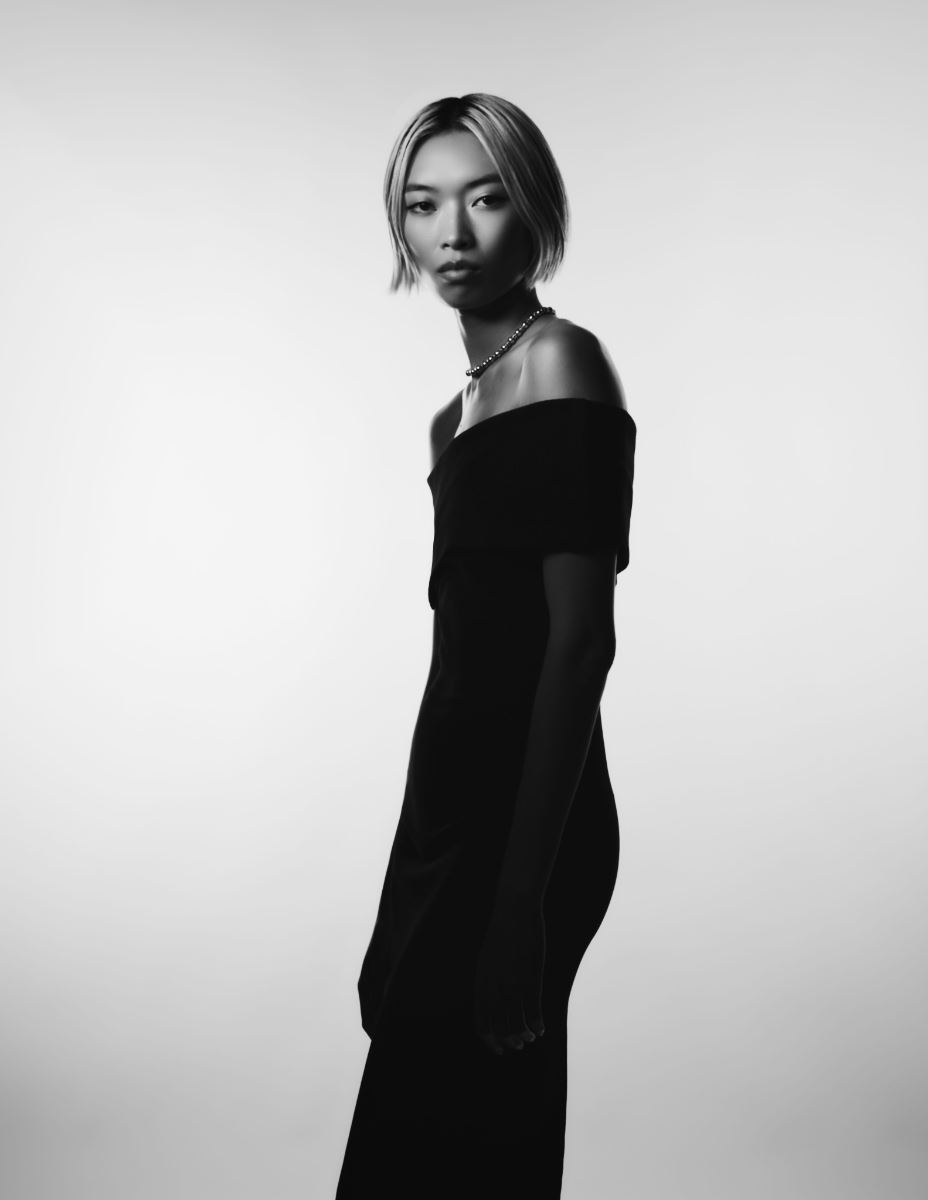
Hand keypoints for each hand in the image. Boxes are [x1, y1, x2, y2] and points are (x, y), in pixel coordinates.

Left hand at [473, 899, 545, 1055]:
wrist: (514, 911)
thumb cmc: (502, 934)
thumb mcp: (487, 960)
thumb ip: (488, 983)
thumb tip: (491, 1002)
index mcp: (481, 984)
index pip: (481, 1024)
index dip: (490, 1041)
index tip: (499, 1049)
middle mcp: (494, 989)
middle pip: (499, 1029)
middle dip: (509, 1042)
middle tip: (518, 1046)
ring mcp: (513, 986)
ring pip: (517, 1025)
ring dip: (524, 1036)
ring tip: (531, 1038)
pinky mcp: (531, 980)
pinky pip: (533, 1012)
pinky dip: (538, 1024)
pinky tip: (542, 1028)